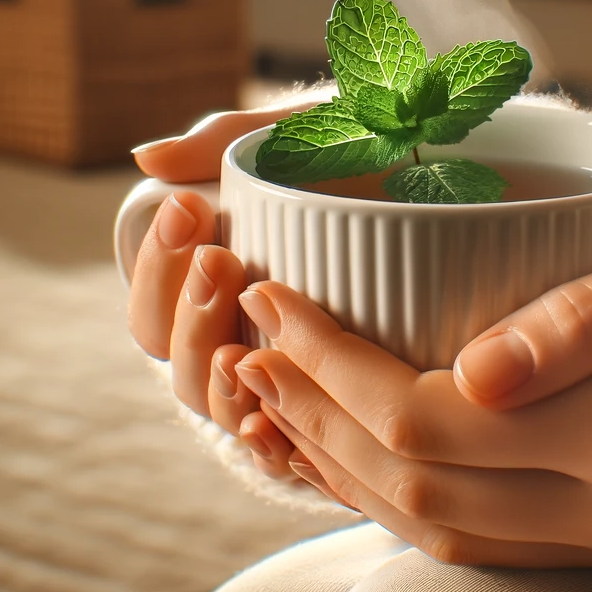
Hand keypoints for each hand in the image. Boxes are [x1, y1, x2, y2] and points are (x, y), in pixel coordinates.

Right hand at [125, 90, 330, 476]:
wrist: (446, 183)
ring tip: (237, 350)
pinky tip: (268, 426)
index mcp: (214, 284)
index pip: (154, 300)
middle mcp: (236, 337)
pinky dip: (268, 443)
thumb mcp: (300, 141)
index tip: (190, 207)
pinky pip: (283, 450)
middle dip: (189, 312)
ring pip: (217, 405)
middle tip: (221, 260)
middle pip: (177, 356)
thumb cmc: (362, 159)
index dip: (158, 263)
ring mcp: (281, 380)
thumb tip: (145, 159)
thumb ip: (224, 143)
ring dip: (217, 380)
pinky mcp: (332, 413)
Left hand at [222, 214, 591, 564]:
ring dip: (334, 464)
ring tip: (270, 396)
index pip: (427, 416)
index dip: (331, 361)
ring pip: (430, 526)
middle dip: (311, 409)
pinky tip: (344, 452)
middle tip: (247, 340)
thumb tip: (477, 372)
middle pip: (411, 479)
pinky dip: (386, 500)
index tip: (270, 298)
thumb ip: (589, 318)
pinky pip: (466, 542)